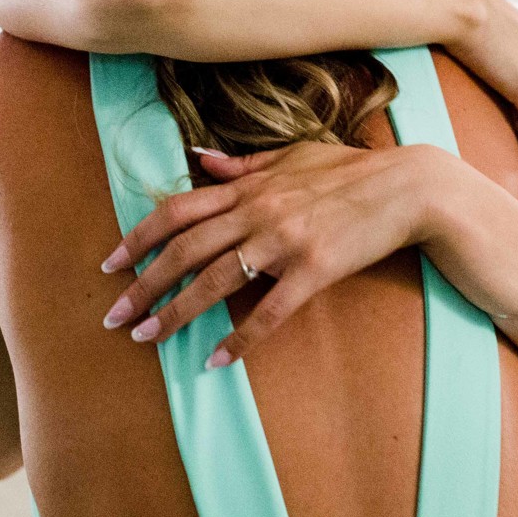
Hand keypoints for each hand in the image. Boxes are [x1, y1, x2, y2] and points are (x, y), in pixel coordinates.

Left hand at [99, 143, 447, 366]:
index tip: (109, 264)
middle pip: (185, 250)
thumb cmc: (352, 171)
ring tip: (147, 339)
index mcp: (250, 185)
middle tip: (114, 317)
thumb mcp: (294, 156)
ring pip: (216, 281)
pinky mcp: (314, 269)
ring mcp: (285, 241)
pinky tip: (215, 360)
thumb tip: (200, 159)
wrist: (407, 187)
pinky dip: (239, 338)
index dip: (138, 238)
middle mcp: (259, 211)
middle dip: (143, 285)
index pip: (178, 211)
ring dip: (175, 313)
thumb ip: (244, 162)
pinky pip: (269, 311)